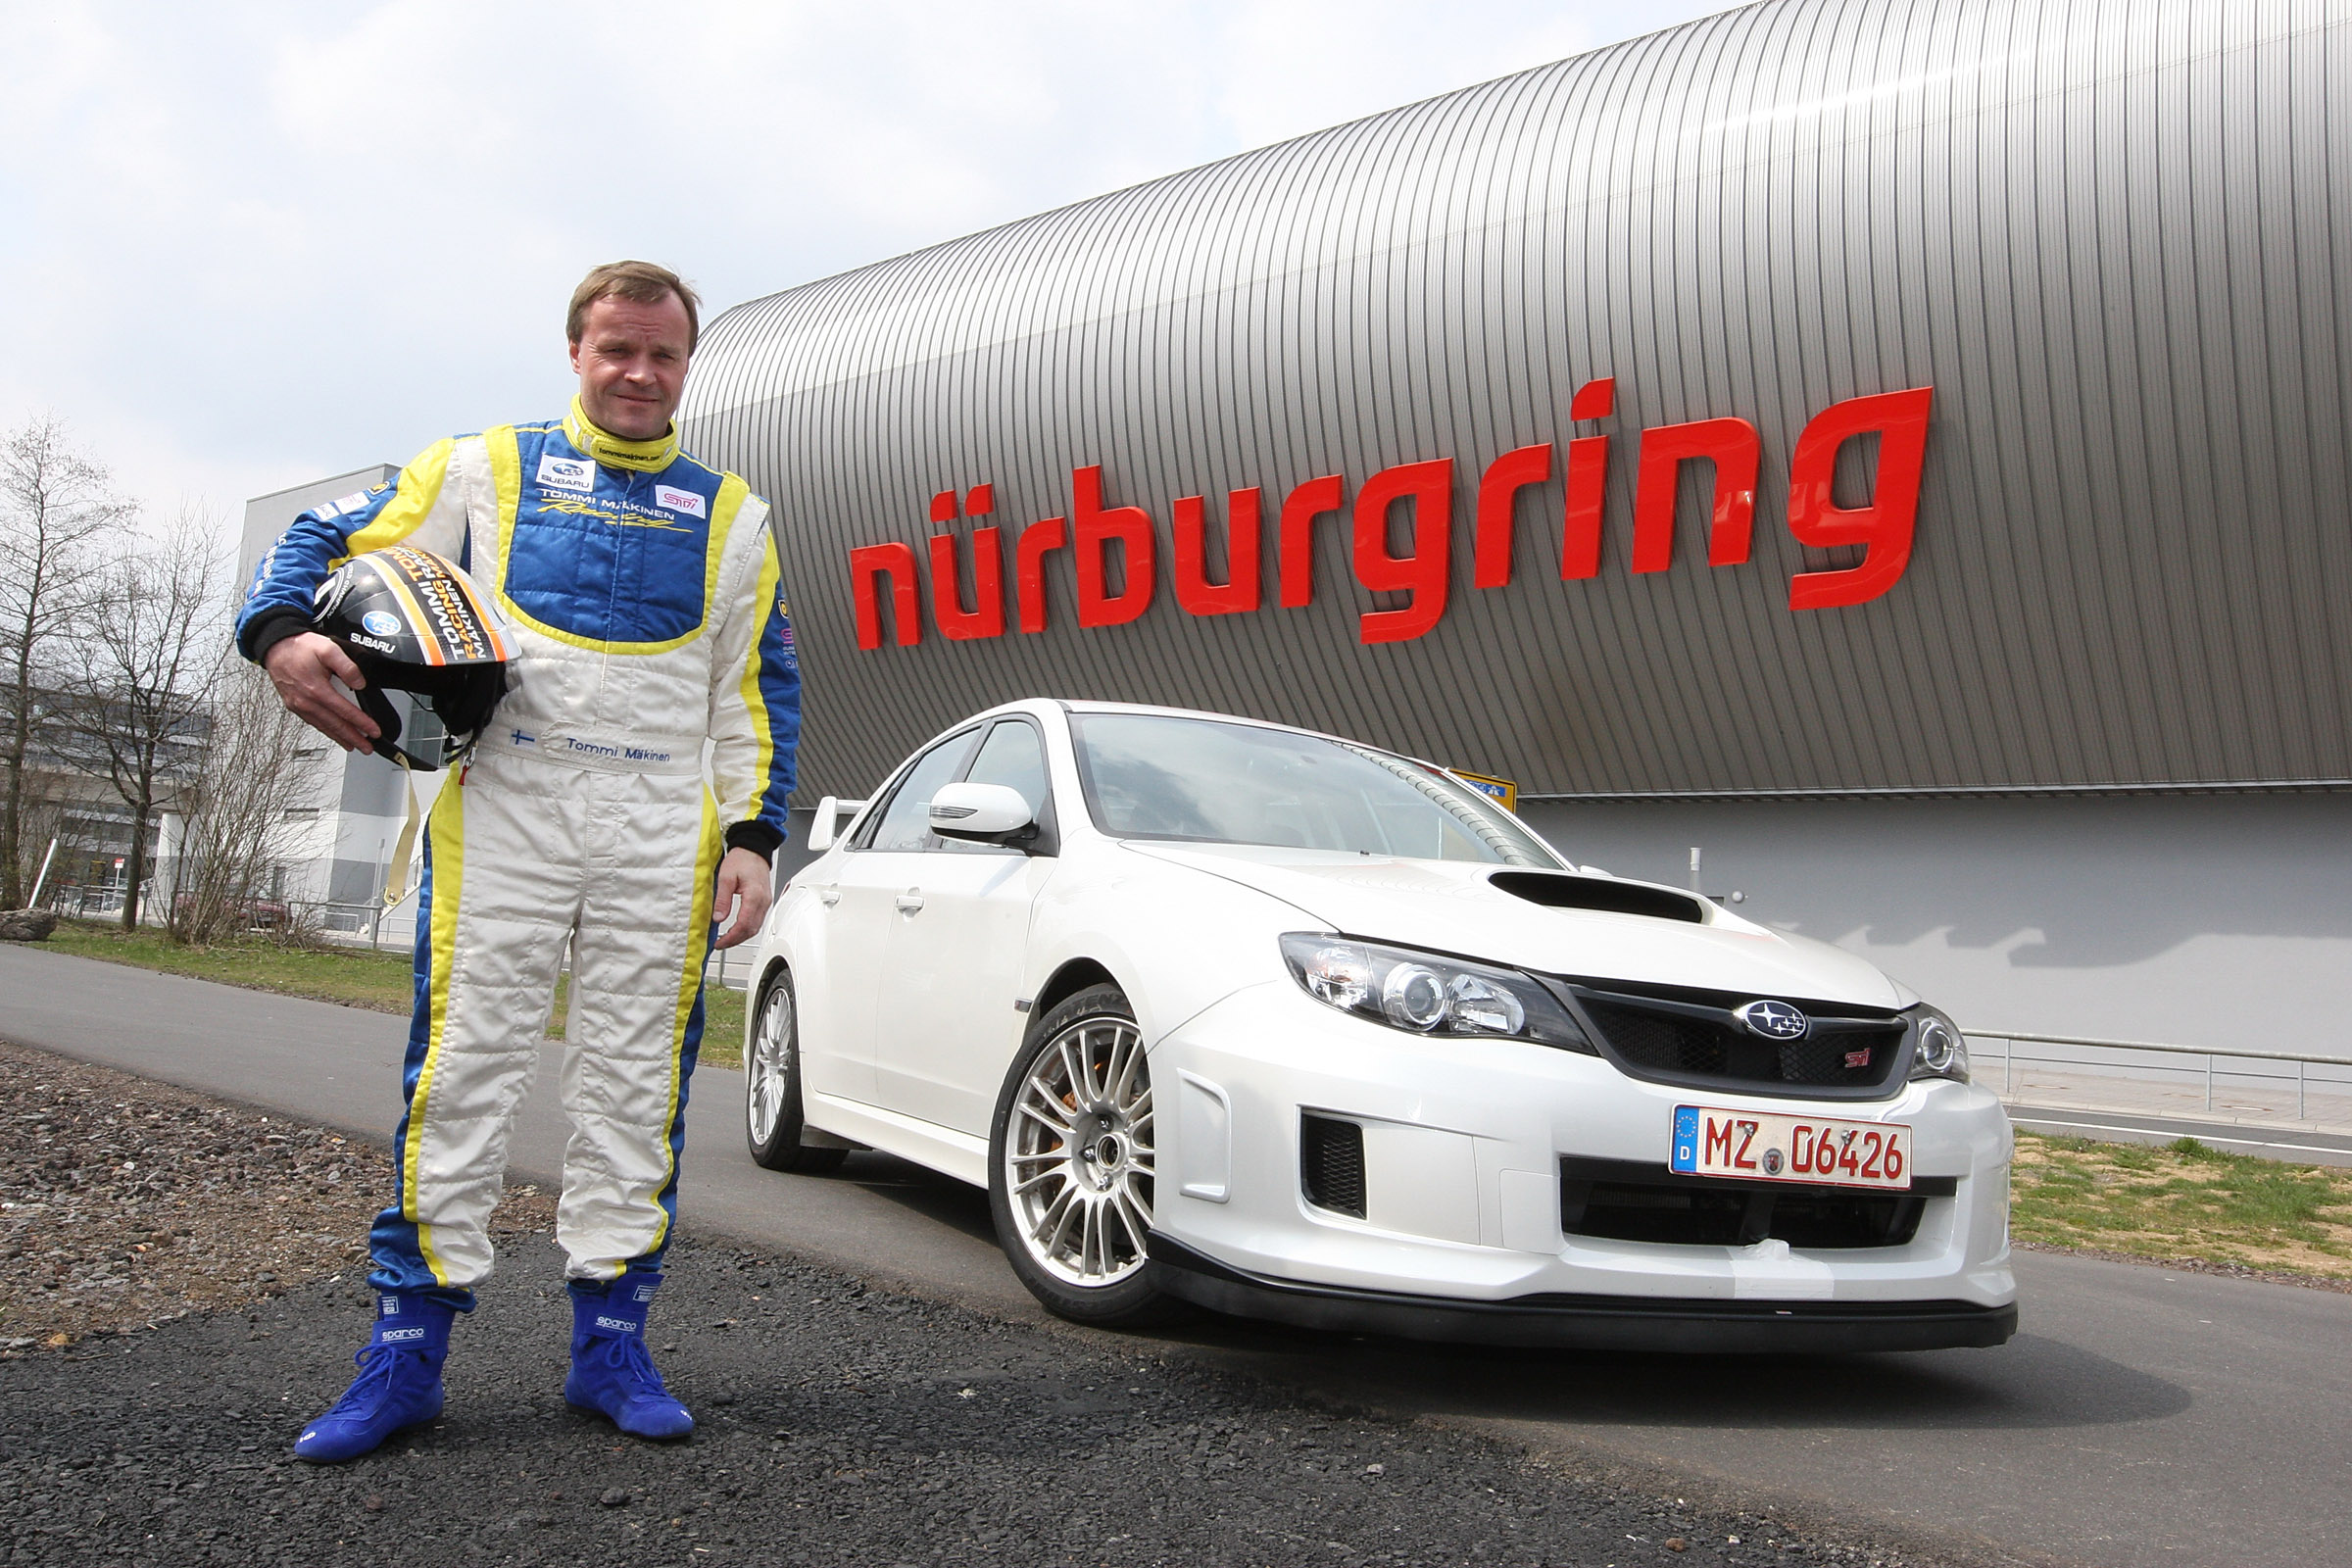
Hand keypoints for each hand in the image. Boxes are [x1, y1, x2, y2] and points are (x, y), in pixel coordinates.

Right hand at [262, 632, 378, 751]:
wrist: (275, 646)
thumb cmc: (300, 647)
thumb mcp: (328, 649)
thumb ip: (347, 667)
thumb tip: (359, 684)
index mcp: (316, 689)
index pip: (345, 711)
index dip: (362, 723)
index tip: (374, 732)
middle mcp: (306, 701)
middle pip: (335, 725)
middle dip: (353, 738)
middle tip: (367, 748)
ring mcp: (298, 705)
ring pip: (323, 726)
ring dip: (340, 738)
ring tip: (353, 745)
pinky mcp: (293, 705)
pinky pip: (313, 722)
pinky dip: (325, 730)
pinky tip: (333, 733)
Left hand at [711, 846, 772, 949]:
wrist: (754, 849)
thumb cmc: (741, 859)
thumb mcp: (725, 877)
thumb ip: (722, 900)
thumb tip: (718, 918)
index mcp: (754, 896)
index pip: (744, 924)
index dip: (731, 937)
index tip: (720, 942)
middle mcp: (763, 901)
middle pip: (751, 930)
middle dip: (735, 940)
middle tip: (721, 944)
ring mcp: (766, 902)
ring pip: (756, 927)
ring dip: (741, 936)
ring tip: (727, 939)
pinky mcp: (764, 901)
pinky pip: (757, 920)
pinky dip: (747, 928)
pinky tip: (737, 929)